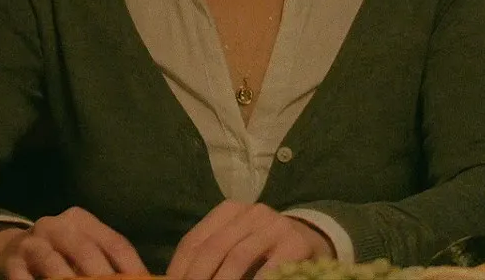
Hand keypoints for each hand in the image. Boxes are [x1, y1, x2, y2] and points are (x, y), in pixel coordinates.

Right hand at [0, 207, 145, 279]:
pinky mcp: (11, 260)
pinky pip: (22, 275)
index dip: (131, 265)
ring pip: (52, 261)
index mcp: (82, 220)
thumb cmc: (58, 253)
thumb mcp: (82, 248)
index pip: (114, 242)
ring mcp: (31, 241)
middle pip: (85, 250)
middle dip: (102, 275)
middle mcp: (56, 225)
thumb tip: (137, 277)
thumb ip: (105, 261)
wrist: (8, 250)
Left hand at [166, 201, 331, 279]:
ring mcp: (275, 226)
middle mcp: (251, 212)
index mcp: (229, 210)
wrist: (310, 241)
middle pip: (212, 248)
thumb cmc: (262, 248)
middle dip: (197, 277)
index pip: (194, 241)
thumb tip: (174, 278)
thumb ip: (210, 256)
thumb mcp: (234, 242)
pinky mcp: (294, 244)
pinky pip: (267, 269)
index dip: (179, 268)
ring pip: (237, 257)